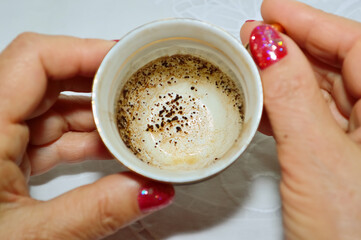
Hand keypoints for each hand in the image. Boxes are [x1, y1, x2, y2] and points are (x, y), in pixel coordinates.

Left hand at [0, 33, 173, 238]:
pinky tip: (109, 148)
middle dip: (98, 81)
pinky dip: (80, 138)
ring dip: (94, 115)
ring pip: (52, 106)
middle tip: (137, 86)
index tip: (126, 59)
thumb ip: (94, 213)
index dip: (85, 51)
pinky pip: (48, 133)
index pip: (35, 60)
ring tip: (132, 124)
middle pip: (48, 76)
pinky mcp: (5, 155)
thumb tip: (150, 192)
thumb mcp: (29, 237)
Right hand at [241, 0, 360, 238]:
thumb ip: (290, 97)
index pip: (356, 44)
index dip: (310, 21)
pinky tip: (266, 102)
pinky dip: (288, 108)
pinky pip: (316, 120)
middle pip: (341, 65)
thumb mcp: (315, 158)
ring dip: (286, 78)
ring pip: (325, 93)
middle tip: (256, 36)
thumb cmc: (353, 237)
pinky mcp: (346, 160)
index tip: (271, 10)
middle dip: (294, 47)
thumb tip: (268, 47)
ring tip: (254, 65)